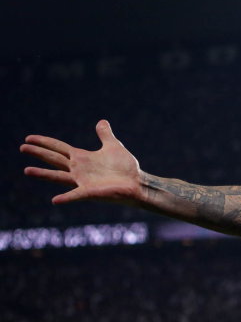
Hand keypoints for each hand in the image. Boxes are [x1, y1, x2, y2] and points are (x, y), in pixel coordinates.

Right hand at [21, 120, 143, 205]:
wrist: (137, 183)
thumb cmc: (125, 168)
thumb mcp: (113, 146)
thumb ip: (105, 135)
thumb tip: (101, 121)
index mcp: (82, 158)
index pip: (59, 148)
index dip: (45, 142)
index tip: (29, 138)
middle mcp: (79, 169)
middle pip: (54, 159)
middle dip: (39, 153)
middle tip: (22, 147)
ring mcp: (83, 181)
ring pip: (58, 177)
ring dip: (43, 174)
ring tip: (27, 170)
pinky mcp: (90, 192)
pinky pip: (75, 195)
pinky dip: (66, 198)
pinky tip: (55, 200)